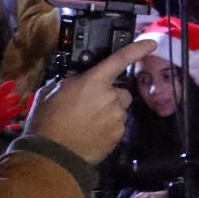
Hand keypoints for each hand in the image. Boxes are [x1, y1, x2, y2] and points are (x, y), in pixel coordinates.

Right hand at [25, 40, 151, 164]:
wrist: (52, 154)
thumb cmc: (47, 121)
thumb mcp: (50, 93)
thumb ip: (71, 83)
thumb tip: (79, 82)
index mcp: (94, 82)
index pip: (120, 60)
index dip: (137, 49)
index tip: (151, 43)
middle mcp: (111, 97)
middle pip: (120, 92)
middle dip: (109, 96)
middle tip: (88, 106)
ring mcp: (117, 117)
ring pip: (119, 110)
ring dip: (108, 112)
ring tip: (86, 122)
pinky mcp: (119, 135)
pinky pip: (117, 126)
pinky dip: (107, 128)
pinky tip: (90, 133)